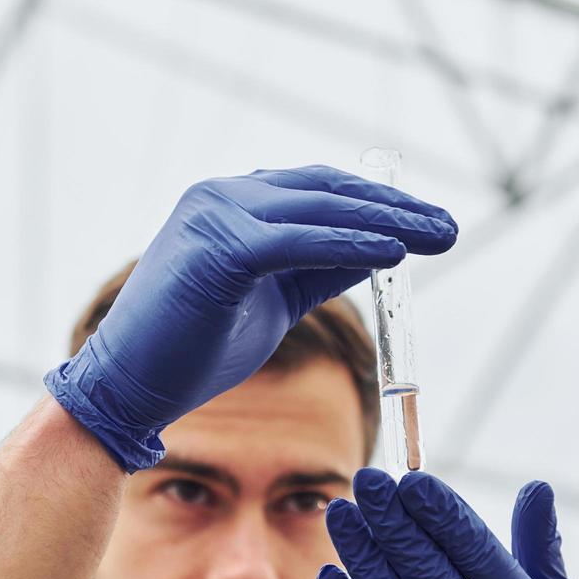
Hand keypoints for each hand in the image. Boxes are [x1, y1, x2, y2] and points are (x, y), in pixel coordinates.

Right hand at [44, 166, 455, 470]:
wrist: (129, 387)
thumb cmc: (194, 350)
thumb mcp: (275, 301)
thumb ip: (321, 268)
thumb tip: (383, 248)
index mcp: (231, 204)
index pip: (320, 191)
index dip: (378, 204)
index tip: (430, 223)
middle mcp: (221, 196)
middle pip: (326, 192)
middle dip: (395, 207)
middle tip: (449, 227)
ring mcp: (214, 215)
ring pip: (318, 209)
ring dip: (386, 220)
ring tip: (438, 234)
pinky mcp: (216, 248)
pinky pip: (298, 240)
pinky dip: (350, 242)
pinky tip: (393, 251)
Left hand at [319, 468, 578, 578]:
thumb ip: (542, 552)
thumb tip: (538, 487)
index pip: (475, 551)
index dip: (439, 512)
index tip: (409, 479)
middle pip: (428, 572)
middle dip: (392, 522)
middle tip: (365, 481)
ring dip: (362, 556)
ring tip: (340, 514)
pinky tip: (331, 575)